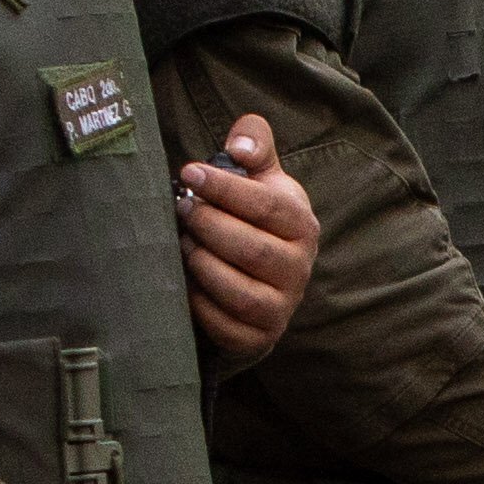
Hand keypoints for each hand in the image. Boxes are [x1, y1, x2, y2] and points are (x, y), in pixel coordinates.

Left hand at [177, 115, 317, 361]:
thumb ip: (254, 147)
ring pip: (239, 291)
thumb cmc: (253, 220)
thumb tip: (240, 145)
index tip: (189, 173)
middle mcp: (299, 269)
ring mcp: (282, 307)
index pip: (267, 205)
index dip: (225, 188)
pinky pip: (226, 326)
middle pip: (252, 249)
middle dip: (208, 226)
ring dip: (203, 266)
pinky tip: (185, 282)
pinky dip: (200, 304)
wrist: (261, 282)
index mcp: (302, 225)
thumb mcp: (260, 179)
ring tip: (182, 244)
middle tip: (181, 209)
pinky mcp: (260, 338)